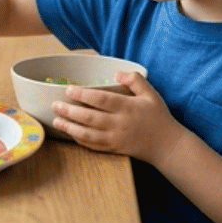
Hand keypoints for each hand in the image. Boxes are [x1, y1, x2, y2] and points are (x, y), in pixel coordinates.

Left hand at [52, 71, 180, 157]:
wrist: (166, 145)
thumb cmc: (158, 116)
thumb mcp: (151, 94)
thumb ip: (135, 80)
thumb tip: (116, 73)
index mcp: (128, 108)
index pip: (102, 100)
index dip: (84, 95)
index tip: (69, 90)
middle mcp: (119, 124)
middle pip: (90, 117)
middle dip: (70, 111)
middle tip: (55, 105)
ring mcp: (115, 138)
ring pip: (87, 134)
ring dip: (69, 127)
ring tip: (56, 121)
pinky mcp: (113, 149)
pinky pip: (92, 145)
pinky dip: (79, 139)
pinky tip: (71, 133)